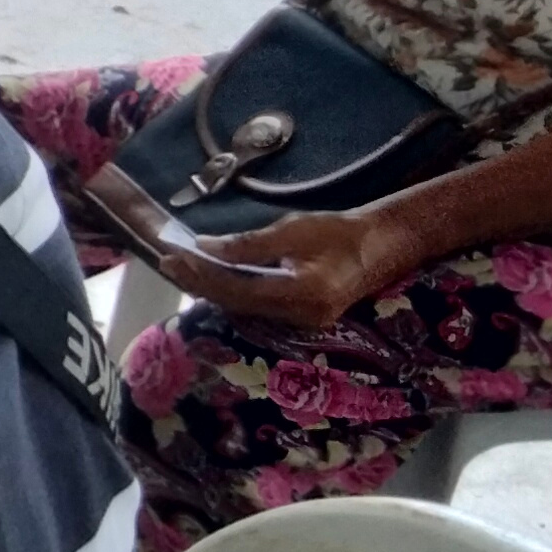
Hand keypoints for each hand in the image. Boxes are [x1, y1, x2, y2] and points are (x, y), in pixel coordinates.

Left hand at [174, 207, 420, 332]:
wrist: (385, 245)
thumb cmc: (342, 232)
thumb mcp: (294, 230)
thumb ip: (249, 244)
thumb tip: (205, 247)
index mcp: (302, 294)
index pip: (237, 289)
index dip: (202, 273)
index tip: (174, 254)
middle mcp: (301, 316)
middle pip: (236, 303)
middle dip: (199, 282)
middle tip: (166, 262)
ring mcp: (303, 321)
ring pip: (244, 307)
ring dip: (211, 287)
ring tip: (180, 267)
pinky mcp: (302, 316)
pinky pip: (257, 306)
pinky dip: (231, 290)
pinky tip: (212, 277)